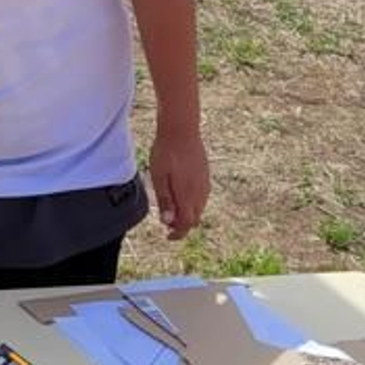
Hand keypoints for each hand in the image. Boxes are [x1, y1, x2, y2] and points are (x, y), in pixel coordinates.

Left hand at [149, 124, 208, 240]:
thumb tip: (168, 222)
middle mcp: (200, 192)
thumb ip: (165, 200)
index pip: (187, 223)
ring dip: (188, 213)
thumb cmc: (166, 152)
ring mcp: (205, 183)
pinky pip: (202, 197)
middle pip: (195, 218)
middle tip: (167, 222)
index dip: (178, 233)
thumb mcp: (159, 177)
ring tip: (172, 209)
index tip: (168, 236)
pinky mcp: (205, 175)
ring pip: (199, 208)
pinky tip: (181, 195)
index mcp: (188, 194)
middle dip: (182, 224)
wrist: (182, 129)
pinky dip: (192, 203)